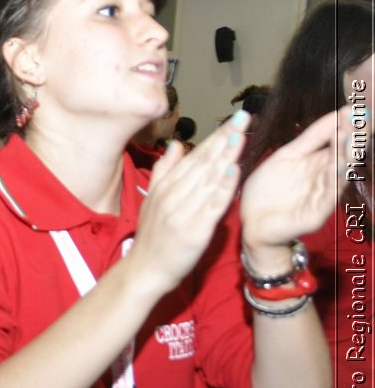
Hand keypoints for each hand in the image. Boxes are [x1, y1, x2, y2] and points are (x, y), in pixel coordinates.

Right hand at [123, 110, 247, 294]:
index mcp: (165, 187)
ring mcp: (183, 212)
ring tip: (242, 134)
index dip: (214, 137)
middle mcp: (173, 195)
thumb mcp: (151, 200)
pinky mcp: (194, 229)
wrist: (145, 270)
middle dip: (224, 138)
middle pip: (203, 163)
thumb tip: (174, 145)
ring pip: (209, 179)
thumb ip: (164, 171)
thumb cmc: (152, 238)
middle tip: (242, 117)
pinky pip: (212, 204)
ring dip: (227, 156)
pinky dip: (224, 187)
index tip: (232, 119)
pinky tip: (235, 171)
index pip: (193, 157)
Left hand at [240, 105, 352, 261]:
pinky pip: (327, 197)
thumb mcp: (287, 156)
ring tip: (349, 136)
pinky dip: (333, 181)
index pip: (339, 142)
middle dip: (352, 137)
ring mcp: (323, 197)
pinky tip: (339, 167)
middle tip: (360, 116)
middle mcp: (326, 179)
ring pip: (339, 174)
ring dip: (345, 156)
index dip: (347, 126)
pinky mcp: (315, 214)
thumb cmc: (269, 191)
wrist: (252, 223)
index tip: (353, 107)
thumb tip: (337, 112)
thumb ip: (311, 137)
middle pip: (344, 156)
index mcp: (320, 164)